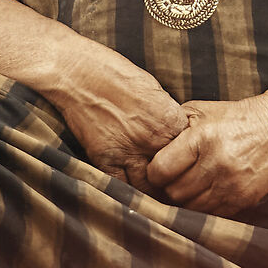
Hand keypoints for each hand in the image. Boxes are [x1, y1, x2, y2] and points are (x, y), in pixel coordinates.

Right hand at [43, 48, 189, 191]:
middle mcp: (154, 139)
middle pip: (173, 175)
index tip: (186, 169)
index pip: (190, 154)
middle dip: (174, 183)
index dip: (188, 163)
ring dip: (152, 193)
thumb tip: (174, 132)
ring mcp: (129, 152)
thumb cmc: (114, 73)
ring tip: (153, 195)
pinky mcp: (105, 159)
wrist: (77, 72)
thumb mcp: (154, 90)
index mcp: (171, 121)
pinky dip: (126, 193)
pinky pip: (121, 187)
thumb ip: (167, 116)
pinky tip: (128, 193)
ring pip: (148, 188)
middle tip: (174, 190)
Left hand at [146, 95, 267, 218]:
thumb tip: (145, 150)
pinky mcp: (244, 200)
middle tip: (173, 178)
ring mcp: (232, 185)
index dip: (154, 172)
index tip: (159, 168)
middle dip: (169, 186)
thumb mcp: (201, 111)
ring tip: (190, 184)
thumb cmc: (233, 118)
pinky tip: (206, 191)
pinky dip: (204, 206)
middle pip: (174, 192)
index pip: (161, 170)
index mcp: (203, 138)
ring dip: (186, 199)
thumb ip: (172, 128)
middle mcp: (217, 163)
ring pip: (191, 207)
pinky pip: (211, 214)